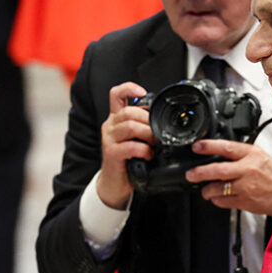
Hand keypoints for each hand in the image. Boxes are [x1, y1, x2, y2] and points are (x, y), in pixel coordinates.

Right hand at [97, 82, 154, 208]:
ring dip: (148, 134)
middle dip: (148, 120)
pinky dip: (144, 150)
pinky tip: (148, 155)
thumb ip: (143, 126)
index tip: (143, 92)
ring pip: (130, 126)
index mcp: (116, 119)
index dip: (129, 88)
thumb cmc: (127, 160)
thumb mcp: (134, 139)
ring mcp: (109, 139)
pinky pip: (130, 146)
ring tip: (154, 144)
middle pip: (129, 111)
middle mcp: (110, 126)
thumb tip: (162, 120)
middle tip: (157, 132)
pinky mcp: (111, 153)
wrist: (114, 184)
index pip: (116, 94)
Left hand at [185, 139, 271, 216]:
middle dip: (200, 172)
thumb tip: (216, 152)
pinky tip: (217, 197)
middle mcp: (248, 169)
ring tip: (205, 189)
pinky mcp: (244, 201)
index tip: (197, 147)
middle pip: (218, 170)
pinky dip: (216, 199)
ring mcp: (246, 187)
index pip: (227, 147)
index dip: (209, 146)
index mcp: (251, 154)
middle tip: (191, 174)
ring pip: (217, 188)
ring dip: (207, 190)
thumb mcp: (259, 155)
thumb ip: (239, 153)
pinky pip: (223, 201)